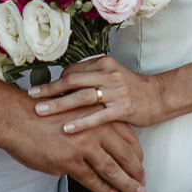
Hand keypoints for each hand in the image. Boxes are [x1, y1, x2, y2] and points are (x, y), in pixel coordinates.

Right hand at [3, 101, 146, 191]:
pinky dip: (104, 188)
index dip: (137, 151)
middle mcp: (94, 128)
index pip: (127, 135)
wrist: (17, 117)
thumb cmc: (41, 111)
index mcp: (96, 114)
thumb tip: (102, 137)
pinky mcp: (70, 161)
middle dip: (137, 170)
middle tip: (143, 181)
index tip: (141, 161)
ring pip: (113, 169)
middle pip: (125, 153)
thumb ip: (90, 120)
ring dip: (127, 183)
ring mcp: (83, 145)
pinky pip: (92, 179)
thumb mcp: (72, 107)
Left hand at [28, 55, 163, 132]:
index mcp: (103, 63)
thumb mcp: (112, 75)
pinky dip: (80, 122)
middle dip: (50, 89)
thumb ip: (92, 76)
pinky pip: (97, 116)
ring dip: (59, 104)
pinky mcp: (123, 108)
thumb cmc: (133, 88)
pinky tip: (66, 128)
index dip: (56, 81)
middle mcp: (108, 74)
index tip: (42, 90)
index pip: (73, 70)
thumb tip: (66, 81)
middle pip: (72, 80)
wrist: (159, 96)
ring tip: (41, 111)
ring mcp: (116, 91)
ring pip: (81, 97)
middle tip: (32, 96)